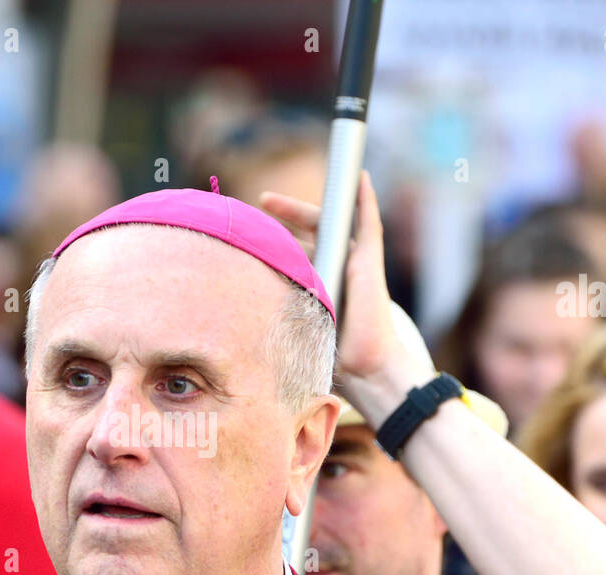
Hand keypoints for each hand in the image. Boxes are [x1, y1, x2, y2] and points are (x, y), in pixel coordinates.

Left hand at [259, 170, 429, 418]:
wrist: (365, 366)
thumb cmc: (332, 356)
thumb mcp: (295, 327)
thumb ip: (277, 315)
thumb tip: (234, 324)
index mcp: (323, 284)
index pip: (298, 251)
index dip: (278, 238)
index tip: (252, 229)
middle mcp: (340, 270)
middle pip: (314, 230)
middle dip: (289, 213)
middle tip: (262, 199)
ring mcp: (357, 264)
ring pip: (338, 221)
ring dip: (322, 199)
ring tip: (311, 181)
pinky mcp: (371, 263)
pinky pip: (369, 224)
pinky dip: (364, 200)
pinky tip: (358, 178)